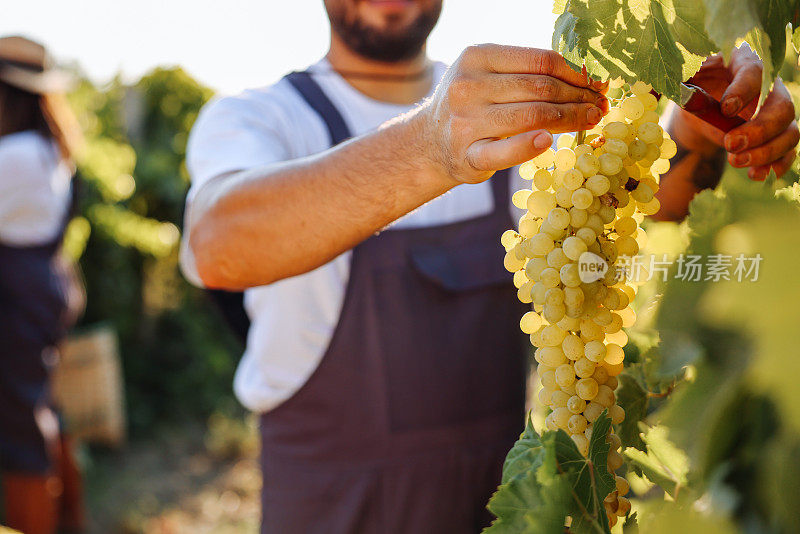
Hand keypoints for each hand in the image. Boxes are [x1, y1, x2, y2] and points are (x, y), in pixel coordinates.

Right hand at [419, 45, 607, 184]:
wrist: (429, 143)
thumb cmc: (472, 106)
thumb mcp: (488, 76)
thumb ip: (525, 72)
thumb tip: (586, 75)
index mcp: (477, 57)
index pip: (540, 60)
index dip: (576, 72)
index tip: (597, 82)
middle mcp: (468, 86)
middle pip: (540, 88)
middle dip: (579, 96)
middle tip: (600, 104)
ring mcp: (466, 122)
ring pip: (531, 116)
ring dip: (570, 119)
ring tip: (592, 120)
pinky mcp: (468, 156)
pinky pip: (504, 151)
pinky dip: (529, 146)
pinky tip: (549, 141)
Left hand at [670, 43, 798, 179]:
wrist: (697, 103)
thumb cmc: (687, 82)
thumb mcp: (675, 75)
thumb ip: (665, 79)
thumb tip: (647, 92)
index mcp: (744, 61)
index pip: (756, 71)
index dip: (745, 90)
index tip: (726, 109)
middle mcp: (769, 86)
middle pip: (782, 106)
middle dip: (759, 130)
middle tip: (730, 144)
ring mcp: (775, 112)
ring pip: (790, 132)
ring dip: (767, 152)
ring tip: (737, 162)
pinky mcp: (775, 135)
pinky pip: (788, 151)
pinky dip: (776, 165)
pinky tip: (756, 175)